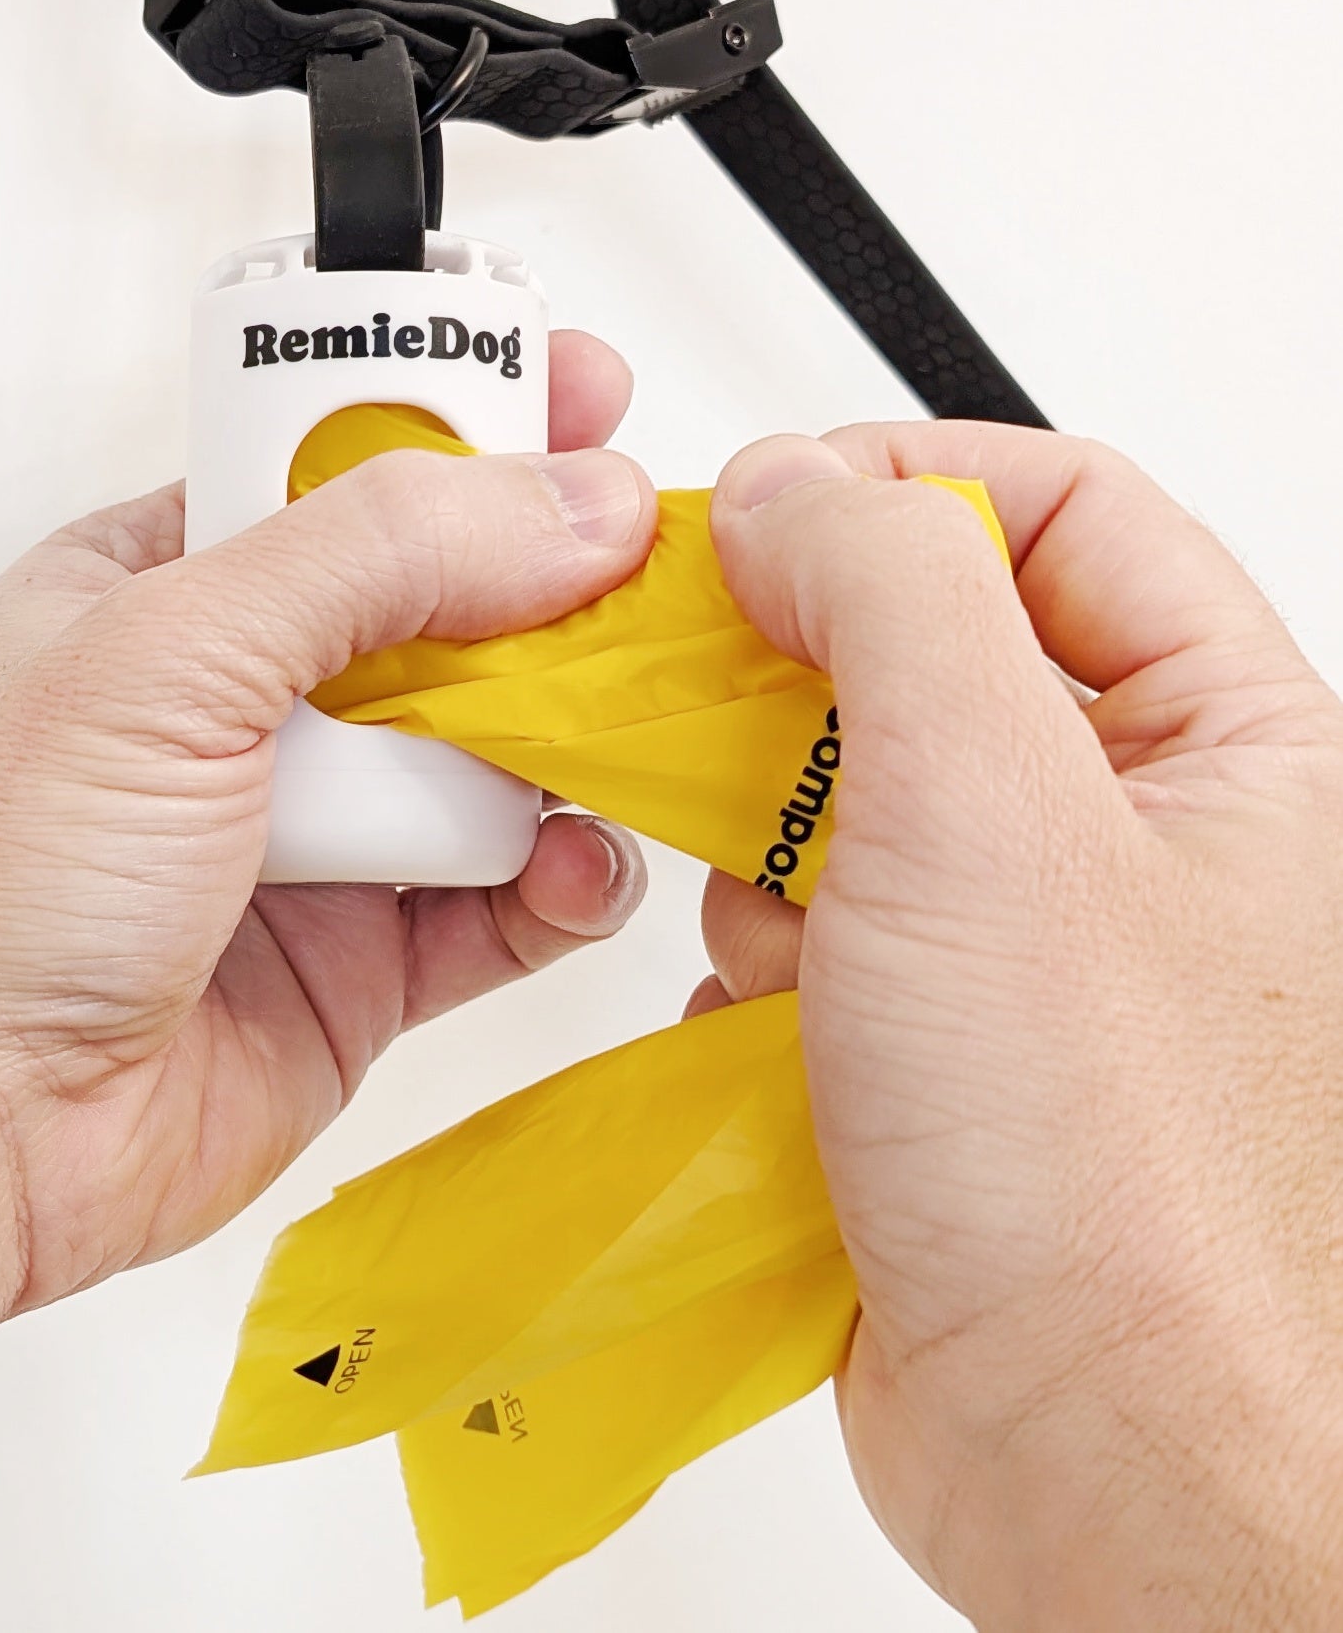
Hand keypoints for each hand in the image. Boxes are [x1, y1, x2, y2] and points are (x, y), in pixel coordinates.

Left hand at [0, 331, 655, 1311]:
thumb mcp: (174, 654)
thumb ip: (377, 557)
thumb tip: (563, 505)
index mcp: (179, 586)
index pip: (356, 468)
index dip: (472, 428)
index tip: (585, 399)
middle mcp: (257, 703)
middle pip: (455, 610)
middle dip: (559, 592)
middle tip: (657, 571)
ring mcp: (323, 833)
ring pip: (505, 758)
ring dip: (573, 745)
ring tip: (625, 732)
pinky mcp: (373, 958)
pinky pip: (513, 900)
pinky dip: (564, 883)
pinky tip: (574, 871)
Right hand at [697, 424, 1342, 1629]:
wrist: (1087, 1459)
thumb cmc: (1107, 1168)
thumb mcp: (990, 810)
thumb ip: (889, 596)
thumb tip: (789, 489)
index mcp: (1224, 740)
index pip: (1063, 510)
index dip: (903, 486)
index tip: (762, 519)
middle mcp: (1133, 827)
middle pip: (930, 643)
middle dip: (804, 683)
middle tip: (719, 708)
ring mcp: (1025, 937)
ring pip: (843, 787)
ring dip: (774, 841)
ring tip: (793, 932)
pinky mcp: (930, 1034)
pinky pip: (807, 916)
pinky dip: (765, 948)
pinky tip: (782, 1024)